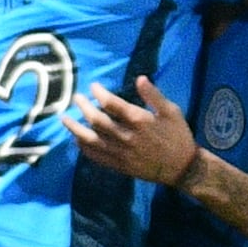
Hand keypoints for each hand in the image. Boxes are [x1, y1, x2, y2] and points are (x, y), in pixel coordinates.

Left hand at [71, 70, 202, 186]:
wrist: (181, 168)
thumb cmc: (178, 135)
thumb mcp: (172, 111)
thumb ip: (154, 95)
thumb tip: (139, 78)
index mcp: (140, 121)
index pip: (112, 104)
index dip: (100, 94)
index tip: (94, 86)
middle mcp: (127, 137)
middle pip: (98, 121)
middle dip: (84, 107)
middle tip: (77, 98)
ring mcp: (121, 153)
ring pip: (92, 140)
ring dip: (76, 129)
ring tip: (65, 119)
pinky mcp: (119, 166)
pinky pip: (96, 157)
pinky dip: (84, 148)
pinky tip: (77, 140)